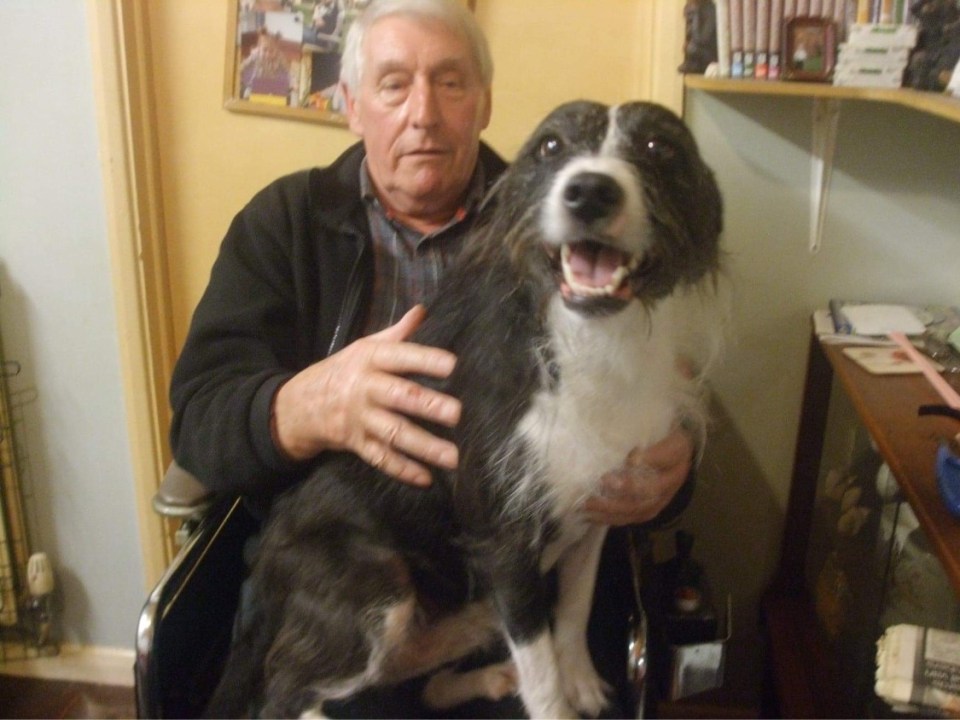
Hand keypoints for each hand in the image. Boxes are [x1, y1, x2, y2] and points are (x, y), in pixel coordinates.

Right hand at [271, 305, 460, 486]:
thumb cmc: (344, 370)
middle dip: (428, 405)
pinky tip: (426, 478)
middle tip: (457, 413)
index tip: (452, 365)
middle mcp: (365, 388)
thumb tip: (421, 310)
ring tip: (453, 457)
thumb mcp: (365, 347)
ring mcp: (360, 419)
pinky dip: (402, 469)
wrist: (299, 404)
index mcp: (369, 359)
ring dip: (424, 446)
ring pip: (394, 433)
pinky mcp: (356, 443)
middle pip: (399, 396)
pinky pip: (381, 458)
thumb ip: (397, 333)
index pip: (399, 357)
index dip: (425, 360)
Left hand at [583, 427, 693, 525]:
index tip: (631, 458)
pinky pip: (632, 518)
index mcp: (678, 449)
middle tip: (604, 481)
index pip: (668, 454)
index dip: (651, 459)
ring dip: (612, 507)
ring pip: (640, 507)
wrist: (667, 447)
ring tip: (588, 502)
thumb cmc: (653, 430)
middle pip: (654, 488)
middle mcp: (674, 477)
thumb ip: (633, 428)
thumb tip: (603, 431)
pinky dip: (610, 518)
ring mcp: (664, 497)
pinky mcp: (651, 509)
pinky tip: (590, 514)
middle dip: (628, 487)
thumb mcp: (649, 421)